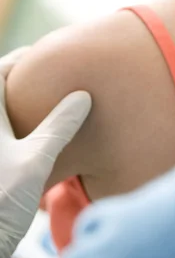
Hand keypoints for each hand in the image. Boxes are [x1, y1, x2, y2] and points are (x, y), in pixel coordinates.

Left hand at [0, 49, 90, 257]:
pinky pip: (4, 134)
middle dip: (16, 78)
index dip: (18, 61)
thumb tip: (83, 96)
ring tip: (43, 99)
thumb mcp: (36, 159)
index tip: (38, 54)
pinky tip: (39, 132)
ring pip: (1, 116)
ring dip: (16, 103)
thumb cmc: (2, 203)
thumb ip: (60, 125)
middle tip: (42, 73)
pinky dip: (18, 125)